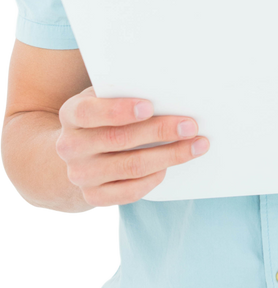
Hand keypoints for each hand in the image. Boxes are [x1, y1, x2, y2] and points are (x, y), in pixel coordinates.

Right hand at [56, 87, 208, 207]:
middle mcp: (70, 146)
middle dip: (160, 131)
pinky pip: (130, 191)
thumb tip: (165, 91)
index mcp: (71, 114)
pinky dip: (154, 178)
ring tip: (196, 146)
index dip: (119, 110)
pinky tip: (169, 166)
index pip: (90, 112)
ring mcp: (81, 174)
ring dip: (169, 156)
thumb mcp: (102, 98)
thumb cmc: (101, 116)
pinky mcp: (94, 196)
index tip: (149, 107)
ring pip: (131, 166)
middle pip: (119, 139)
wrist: (77, 151)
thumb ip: (122, 93)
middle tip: (190, 126)